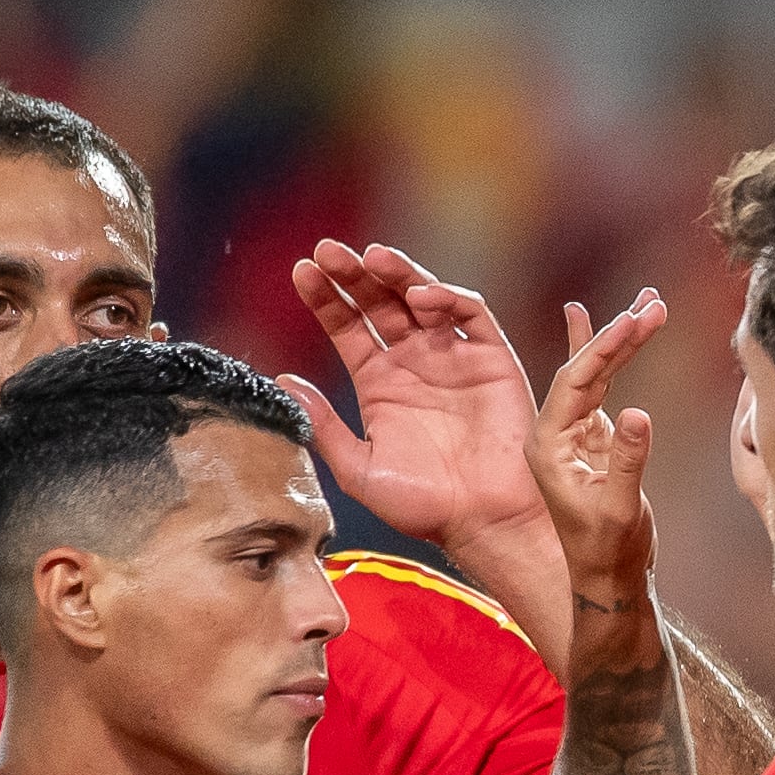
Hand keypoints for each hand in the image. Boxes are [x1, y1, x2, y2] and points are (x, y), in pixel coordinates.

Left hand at [282, 241, 549, 557]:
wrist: (487, 523)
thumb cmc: (427, 508)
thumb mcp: (360, 470)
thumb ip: (324, 426)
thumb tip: (283, 382)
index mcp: (379, 384)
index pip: (346, 326)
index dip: (324, 298)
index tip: (302, 273)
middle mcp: (414, 363)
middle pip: (379, 302)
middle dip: (353, 273)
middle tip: (328, 251)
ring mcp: (453, 357)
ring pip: (421, 297)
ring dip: (398, 273)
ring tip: (373, 257)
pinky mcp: (492, 359)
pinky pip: (471, 314)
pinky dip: (447, 297)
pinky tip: (419, 298)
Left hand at [528, 292, 671, 678]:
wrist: (607, 583)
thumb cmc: (609, 556)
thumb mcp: (619, 512)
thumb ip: (628, 462)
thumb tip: (639, 413)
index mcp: (548, 446)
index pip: (574, 383)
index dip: (605, 348)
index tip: (636, 320)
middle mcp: (553, 433)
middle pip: (583, 368)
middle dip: (617, 333)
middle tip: (651, 301)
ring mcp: (573, 434)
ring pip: (595, 374)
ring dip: (622, 339)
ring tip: (650, 304)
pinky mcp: (593, 440)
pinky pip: (601, 388)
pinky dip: (614, 359)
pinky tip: (615, 328)